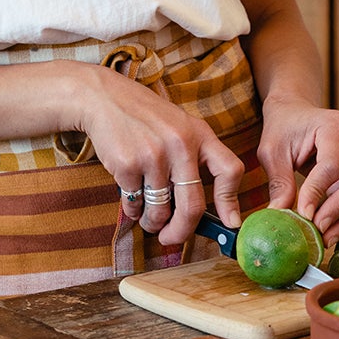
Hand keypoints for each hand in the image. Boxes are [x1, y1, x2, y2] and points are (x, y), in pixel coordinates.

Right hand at [77, 65, 247, 245]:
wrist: (107, 100)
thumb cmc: (149, 119)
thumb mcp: (182, 128)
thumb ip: (197, 160)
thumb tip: (208, 210)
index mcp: (201, 135)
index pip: (230, 171)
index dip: (231, 201)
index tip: (229, 223)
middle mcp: (181, 144)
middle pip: (193, 206)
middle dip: (182, 232)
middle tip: (172, 238)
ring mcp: (154, 155)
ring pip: (160, 211)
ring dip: (153, 223)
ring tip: (149, 218)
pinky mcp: (127, 165)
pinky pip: (134, 204)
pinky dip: (132, 209)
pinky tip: (130, 195)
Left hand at [257, 97, 338, 245]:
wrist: (297, 113)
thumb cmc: (284, 128)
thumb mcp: (273, 151)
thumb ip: (278, 182)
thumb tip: (280, 217)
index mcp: (334, 127)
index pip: (333, 165)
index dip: (317, 193)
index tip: (301, 214)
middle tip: (318, 228)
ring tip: (324, 238)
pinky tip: (331, 232)